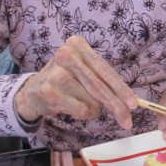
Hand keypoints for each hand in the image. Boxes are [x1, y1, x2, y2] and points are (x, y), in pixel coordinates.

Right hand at [14, 35, 137, 128]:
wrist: (32, 91)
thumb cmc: (66, 81)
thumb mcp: (84, 71)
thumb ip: (104, 81)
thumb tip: (131, 100)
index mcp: (77, 44)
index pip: (105, 70)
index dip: (121, 88)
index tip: (133, 104)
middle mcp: (66, 54)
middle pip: (100, 87)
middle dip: (116, 106)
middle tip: (127, 121)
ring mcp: (56, 73)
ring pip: (92, 101)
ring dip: (94, 110)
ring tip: (82, 105)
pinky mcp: (49, 91)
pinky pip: (80, 109)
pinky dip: (83, 114)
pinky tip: (73, 108)